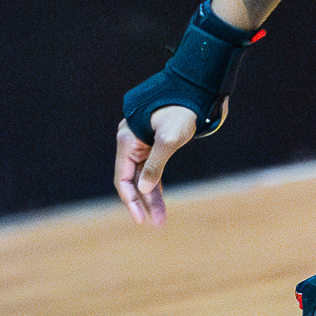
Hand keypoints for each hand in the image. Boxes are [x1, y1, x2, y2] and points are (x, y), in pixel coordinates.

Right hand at [114, 102, 213, 227]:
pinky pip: (151, 170)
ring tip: (161, 219)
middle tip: (158, 224)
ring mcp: (141, 145)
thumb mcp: (169, 139)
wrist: (193, 91)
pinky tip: (159, 201)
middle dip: (145, 203)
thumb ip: (155, 165)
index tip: (141, 219)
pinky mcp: (153, 145)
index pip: (122, 178)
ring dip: (152, 197)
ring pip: (143, 177)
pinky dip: (156, 185)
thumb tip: (144, 190)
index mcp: (127, 140)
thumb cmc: (181, 112)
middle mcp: (130, 143)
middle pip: (133, 181)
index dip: (130, 200)